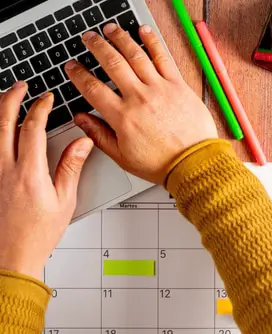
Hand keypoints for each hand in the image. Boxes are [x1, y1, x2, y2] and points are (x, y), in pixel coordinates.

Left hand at [0, 85, 92, 278]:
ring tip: (5, 98)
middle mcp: (5, 170)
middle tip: (20, 86)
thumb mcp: (64, 200)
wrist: (12, 255)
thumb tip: (82, 143)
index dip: (39, 108)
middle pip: (3, 123)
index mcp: (29, 174)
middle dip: (11, 98)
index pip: (32, 129)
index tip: (46, 99)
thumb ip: (71, 166)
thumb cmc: (38, 233)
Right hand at [68, 24, 217, 184]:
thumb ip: (99, 135)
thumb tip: (81, 120)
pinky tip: (143, 32)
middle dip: (96, 47)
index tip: (72, 66)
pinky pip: (163, 58)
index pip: (92, 88)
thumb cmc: (162, 163)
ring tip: (110, 30)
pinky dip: (152, 42)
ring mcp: (160, 89)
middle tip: (88, 38)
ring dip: (120, 38)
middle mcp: (139, 98)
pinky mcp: (178, 85)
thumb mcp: (123, 156)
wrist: (194, 163)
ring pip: (135, 55)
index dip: (78, 74)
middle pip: (112, 63)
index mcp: (122, 117)